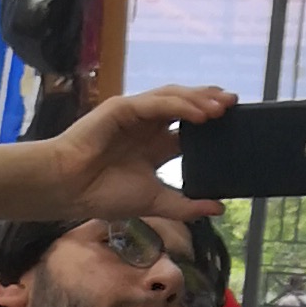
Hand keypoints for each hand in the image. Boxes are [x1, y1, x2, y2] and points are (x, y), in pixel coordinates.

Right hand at [35, 84, 233, 232]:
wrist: (69, 189)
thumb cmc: (103, 194)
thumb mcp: (155, 201)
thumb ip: (186, 205)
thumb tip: (219, 208)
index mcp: (154, 146)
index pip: (188, 129)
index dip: (211, 125)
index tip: (235, 125)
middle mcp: (147, 126)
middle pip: (185, 106)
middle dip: (210, 102)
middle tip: (236, 105)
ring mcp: (135, 114)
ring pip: (173, 98)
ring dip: (199, 100)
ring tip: (222, 107)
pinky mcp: (123, 108)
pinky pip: (157, 103)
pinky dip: (179, 105)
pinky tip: (198, 112)